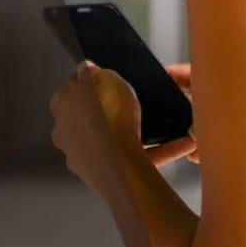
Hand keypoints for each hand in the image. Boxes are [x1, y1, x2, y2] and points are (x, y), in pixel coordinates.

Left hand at [51, 65, 196, 202]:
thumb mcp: (106, 78)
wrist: (117, 164)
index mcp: (62, 105)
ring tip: (167, 126)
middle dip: (114, 113)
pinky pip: (135, 160)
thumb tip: (87, 69)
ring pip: (115, 142)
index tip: (113, 82)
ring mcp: (83, 158)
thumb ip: (95, 72)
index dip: (95, 82)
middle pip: (93, 117)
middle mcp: (66, 133)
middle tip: (138, 104)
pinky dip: (159, 152)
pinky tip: (182, 144)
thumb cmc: (108, 117)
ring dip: (138, 135)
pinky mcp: (106, 177)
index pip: (75, 88)